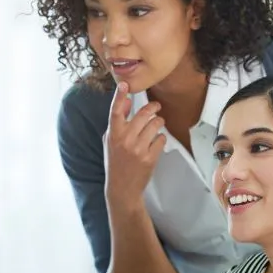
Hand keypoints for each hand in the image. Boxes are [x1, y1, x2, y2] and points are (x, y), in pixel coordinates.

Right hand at [104, 82, 166, 209]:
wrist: (122, 188)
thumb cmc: (115, 162)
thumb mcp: (110, 141)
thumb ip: (117, 122)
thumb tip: (126, 102)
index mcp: (113, 134)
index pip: (115, 111)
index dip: (119, 96)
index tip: (124, 84)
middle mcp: (125, 140)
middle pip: (143, 114)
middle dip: (153, 108)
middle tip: (156, 107)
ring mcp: (138, 149)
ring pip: (155, 124)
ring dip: (159, 122)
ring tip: (158, 124)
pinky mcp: (150, 157)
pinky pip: (161, 138)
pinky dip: (161, 138)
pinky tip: (156, 142)